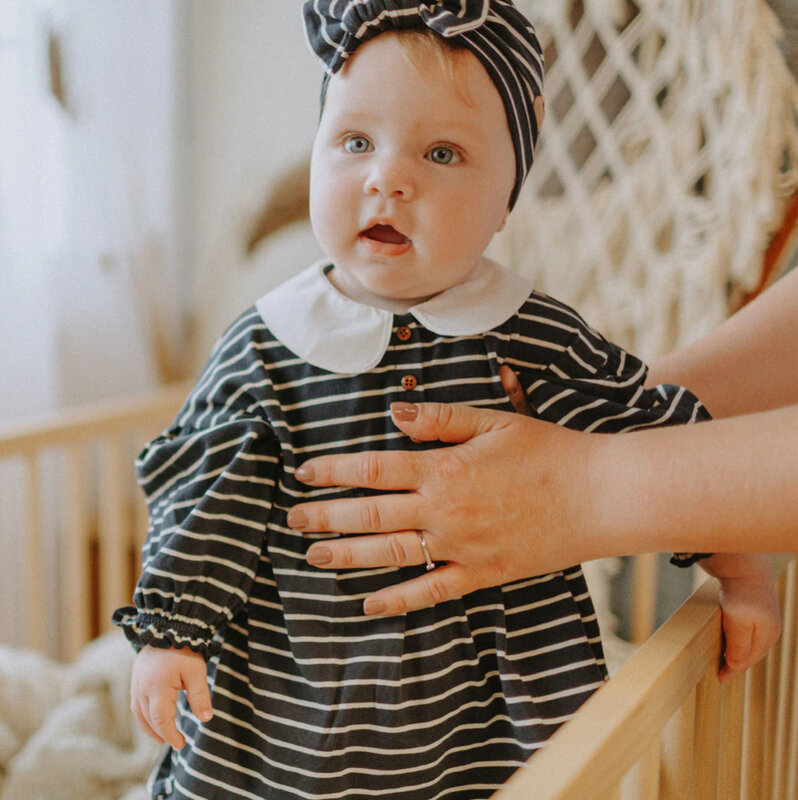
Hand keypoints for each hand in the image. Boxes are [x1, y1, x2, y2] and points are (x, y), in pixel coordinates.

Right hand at [130, 645, 212, 748]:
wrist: (167, 628)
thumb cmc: (184, 650)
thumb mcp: (196, 672)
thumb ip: (200, 696)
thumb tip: (206, 718)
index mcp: (157, 687)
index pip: (160, 719)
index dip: (170, 734)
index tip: (181, 744)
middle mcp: (142, 689)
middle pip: (149, 719)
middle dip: (162, 734)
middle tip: (176, 743)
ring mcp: (136, 685)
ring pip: (140, 714)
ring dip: (150, 728)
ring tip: (163, 738)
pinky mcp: (135, 680)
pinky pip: (136, 705)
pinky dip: (144, 717)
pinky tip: (153, 721)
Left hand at [291, 398, 607, 615]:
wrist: (599, 495)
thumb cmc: (548, 451)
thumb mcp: (493, 420)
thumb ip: (439, 417)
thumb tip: (392, 413)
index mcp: (444, 469)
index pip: (373, 468)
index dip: (333, 471)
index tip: (303, 474)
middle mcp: (444, 511)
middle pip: (371, 515)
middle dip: (326, 516)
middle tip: (293, 519)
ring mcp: (461, 547)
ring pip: (390, 555)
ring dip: (347, 556)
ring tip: (314, 555)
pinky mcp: (481, 574)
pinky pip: (431, 591)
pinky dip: (398, 599)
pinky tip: (368, 604)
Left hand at [704, 555, 781, 681]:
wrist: (744, 565)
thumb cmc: (741, 596)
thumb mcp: (739, 625)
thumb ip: (738, 647)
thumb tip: (735, 667)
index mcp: (768, 636)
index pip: (749, 659)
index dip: (733, 670)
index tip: (720, 678)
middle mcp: (770, 628)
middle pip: (752, 652)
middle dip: (737, 662)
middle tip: (722, 671)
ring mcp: (764, 616)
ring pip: (750, 641)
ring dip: (738, 651)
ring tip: (724, 658)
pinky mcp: (755, 605)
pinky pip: (747, 629)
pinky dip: (738, 637)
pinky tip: (730, 636)